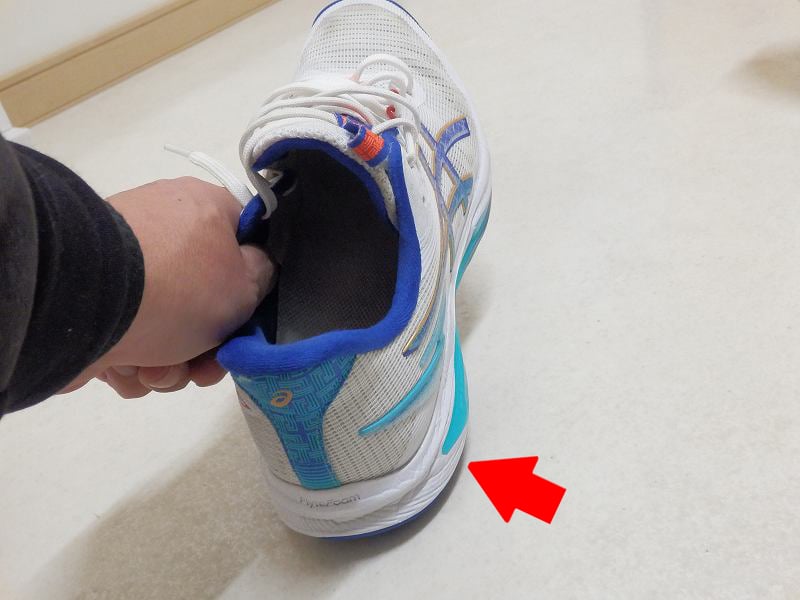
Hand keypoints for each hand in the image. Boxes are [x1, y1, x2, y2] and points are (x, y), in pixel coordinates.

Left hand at [62, 177, 273, 396]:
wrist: (80, 306)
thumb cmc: (178, 288)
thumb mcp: (245, 286)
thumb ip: (262, 276)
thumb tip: (253, 267)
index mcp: (206, 209)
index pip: (245, 245)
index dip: (253, 292)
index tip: (247, 327)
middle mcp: (164, 230)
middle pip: (205, 299)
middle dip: (207, 347)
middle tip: (200, 370)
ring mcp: (124, 267)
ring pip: (167, 326)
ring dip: (170, 363)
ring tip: (156, 373)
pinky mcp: (92, 302)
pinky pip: (129, 336)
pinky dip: (133, 361)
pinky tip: (129, 369)